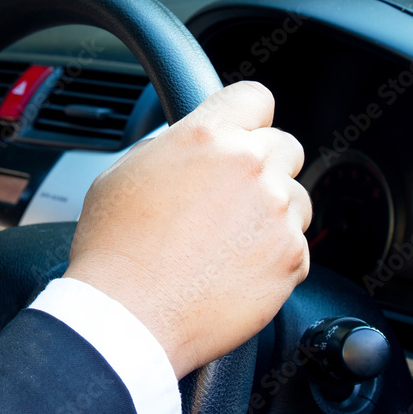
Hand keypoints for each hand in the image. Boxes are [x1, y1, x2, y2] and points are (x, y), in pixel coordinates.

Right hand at [64, 81, 309, 377]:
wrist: (127, 316)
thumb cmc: (115, 249)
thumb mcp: (125, 172)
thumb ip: (170, 147)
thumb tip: (190, 146)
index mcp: (207, 136)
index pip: (255, 97)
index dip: (248, 117)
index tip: (244, 132)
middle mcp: (250, 166)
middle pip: (284, 146)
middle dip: (263, 167)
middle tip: (230, 197)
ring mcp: (276, 213)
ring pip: (297, 197)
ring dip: (274, 212)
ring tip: (230, 241)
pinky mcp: (291, 257)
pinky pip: (297, 245)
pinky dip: (275, 256)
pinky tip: (235, 270)